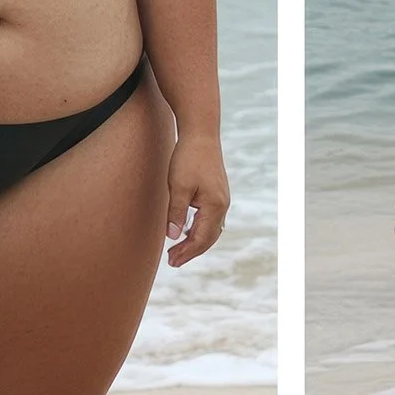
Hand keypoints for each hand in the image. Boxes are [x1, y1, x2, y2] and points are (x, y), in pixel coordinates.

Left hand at [165, 134, 228, 266]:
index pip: (201, 239)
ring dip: (195, 241)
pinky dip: (200, 229)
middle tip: (172, 261)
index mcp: (215, 205)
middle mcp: (222, 204)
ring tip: (177, 249)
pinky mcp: (218, 192)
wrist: (201, 133)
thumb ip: (177, 213)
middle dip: (191, 251)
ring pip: (211, 229)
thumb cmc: (188, 158)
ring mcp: (222, 198)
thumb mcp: (178, 186)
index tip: (171, 261)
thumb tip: (173, 237)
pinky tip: (188, 230)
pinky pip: (211, 218)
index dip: (186, 252)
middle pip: (209, 237)